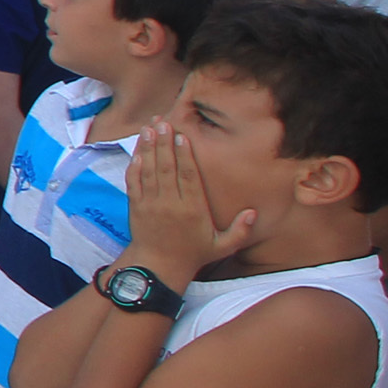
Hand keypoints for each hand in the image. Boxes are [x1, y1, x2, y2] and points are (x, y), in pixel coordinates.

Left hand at [122, 124, 255, 288]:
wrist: (158, 266)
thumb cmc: (194, 254)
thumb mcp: (223, 246)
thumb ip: (240, 231)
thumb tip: (253, 212)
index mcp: (192, 210)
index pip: (188, 178)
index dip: (185, 156)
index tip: (183, 137)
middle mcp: (169, 204)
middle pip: (166, 168)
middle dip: (164, 143)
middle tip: (163, 121)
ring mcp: (150, 204)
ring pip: (149, 171)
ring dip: (148, 148)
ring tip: (149, 127)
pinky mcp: (136, 206)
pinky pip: (134, 182)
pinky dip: (135, 165)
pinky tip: (138, 150)